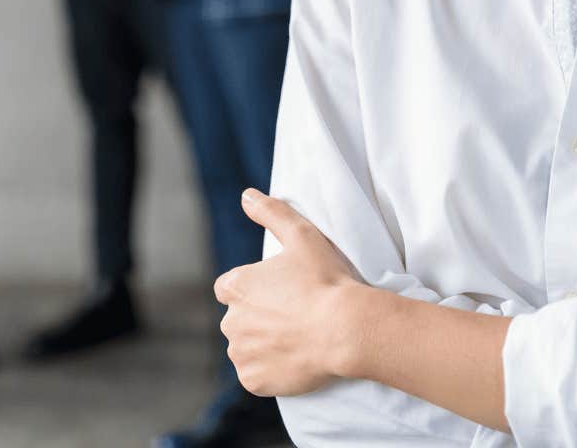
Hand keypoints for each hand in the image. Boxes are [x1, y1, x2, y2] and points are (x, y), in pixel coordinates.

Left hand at [215, 189, 364, 397]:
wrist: (347, 329)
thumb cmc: (325, 281)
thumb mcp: (301, 235)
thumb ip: (271, 212)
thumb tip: (246, 195)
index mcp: (236, 287)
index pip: (229, 288)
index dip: (252, 290)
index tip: (278, 294)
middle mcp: (230, 321)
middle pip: (237, 319)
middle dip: (257, 319)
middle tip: (293, 317)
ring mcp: (241, 354)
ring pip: (245, 348)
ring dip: (262, 345)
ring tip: (296, 339)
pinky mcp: (254, 381)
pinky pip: (255, 376)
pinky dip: (269, 371)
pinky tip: (293, 361)